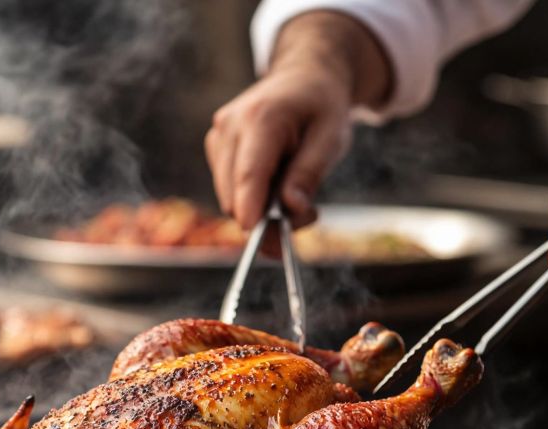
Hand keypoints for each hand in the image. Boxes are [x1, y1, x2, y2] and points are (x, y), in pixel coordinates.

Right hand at [206, 11, 389, 230]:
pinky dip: (252, 196)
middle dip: (266, 216)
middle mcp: (230, 126)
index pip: (249, 173)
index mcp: (261, 118)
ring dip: (260, 208)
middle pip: (234, 192)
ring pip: (230, 196)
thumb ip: (309, 174)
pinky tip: (276, 179)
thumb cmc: (321, 106)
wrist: (304, 75)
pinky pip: (230, 188)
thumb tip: (290, 210)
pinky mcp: (216, 146)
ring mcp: (218, 135)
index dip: (250, 208)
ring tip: (295, 190)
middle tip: (309, 215)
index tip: (254, 234)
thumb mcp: (331, 138)